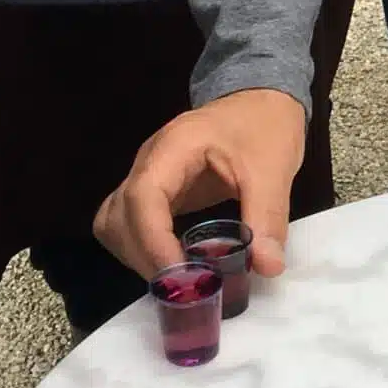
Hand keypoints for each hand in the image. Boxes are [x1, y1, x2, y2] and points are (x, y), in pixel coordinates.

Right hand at [94, 89, 308, 285]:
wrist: (261, 101)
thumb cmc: (265, 126)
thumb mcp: (273, 169)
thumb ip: (267, 216)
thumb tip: (267, 266)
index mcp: (173, 148)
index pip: (142, 198)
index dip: (153, 242)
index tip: (179, 277)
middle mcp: (149, 162)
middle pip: (118, 216)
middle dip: (144, 257)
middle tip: (184, 286)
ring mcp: (147, 176)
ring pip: (113, 222)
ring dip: (136, 256)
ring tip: (178, 279)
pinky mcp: (155, 191)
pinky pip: (128, 224)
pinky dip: (142, 249)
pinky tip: (173, 264)